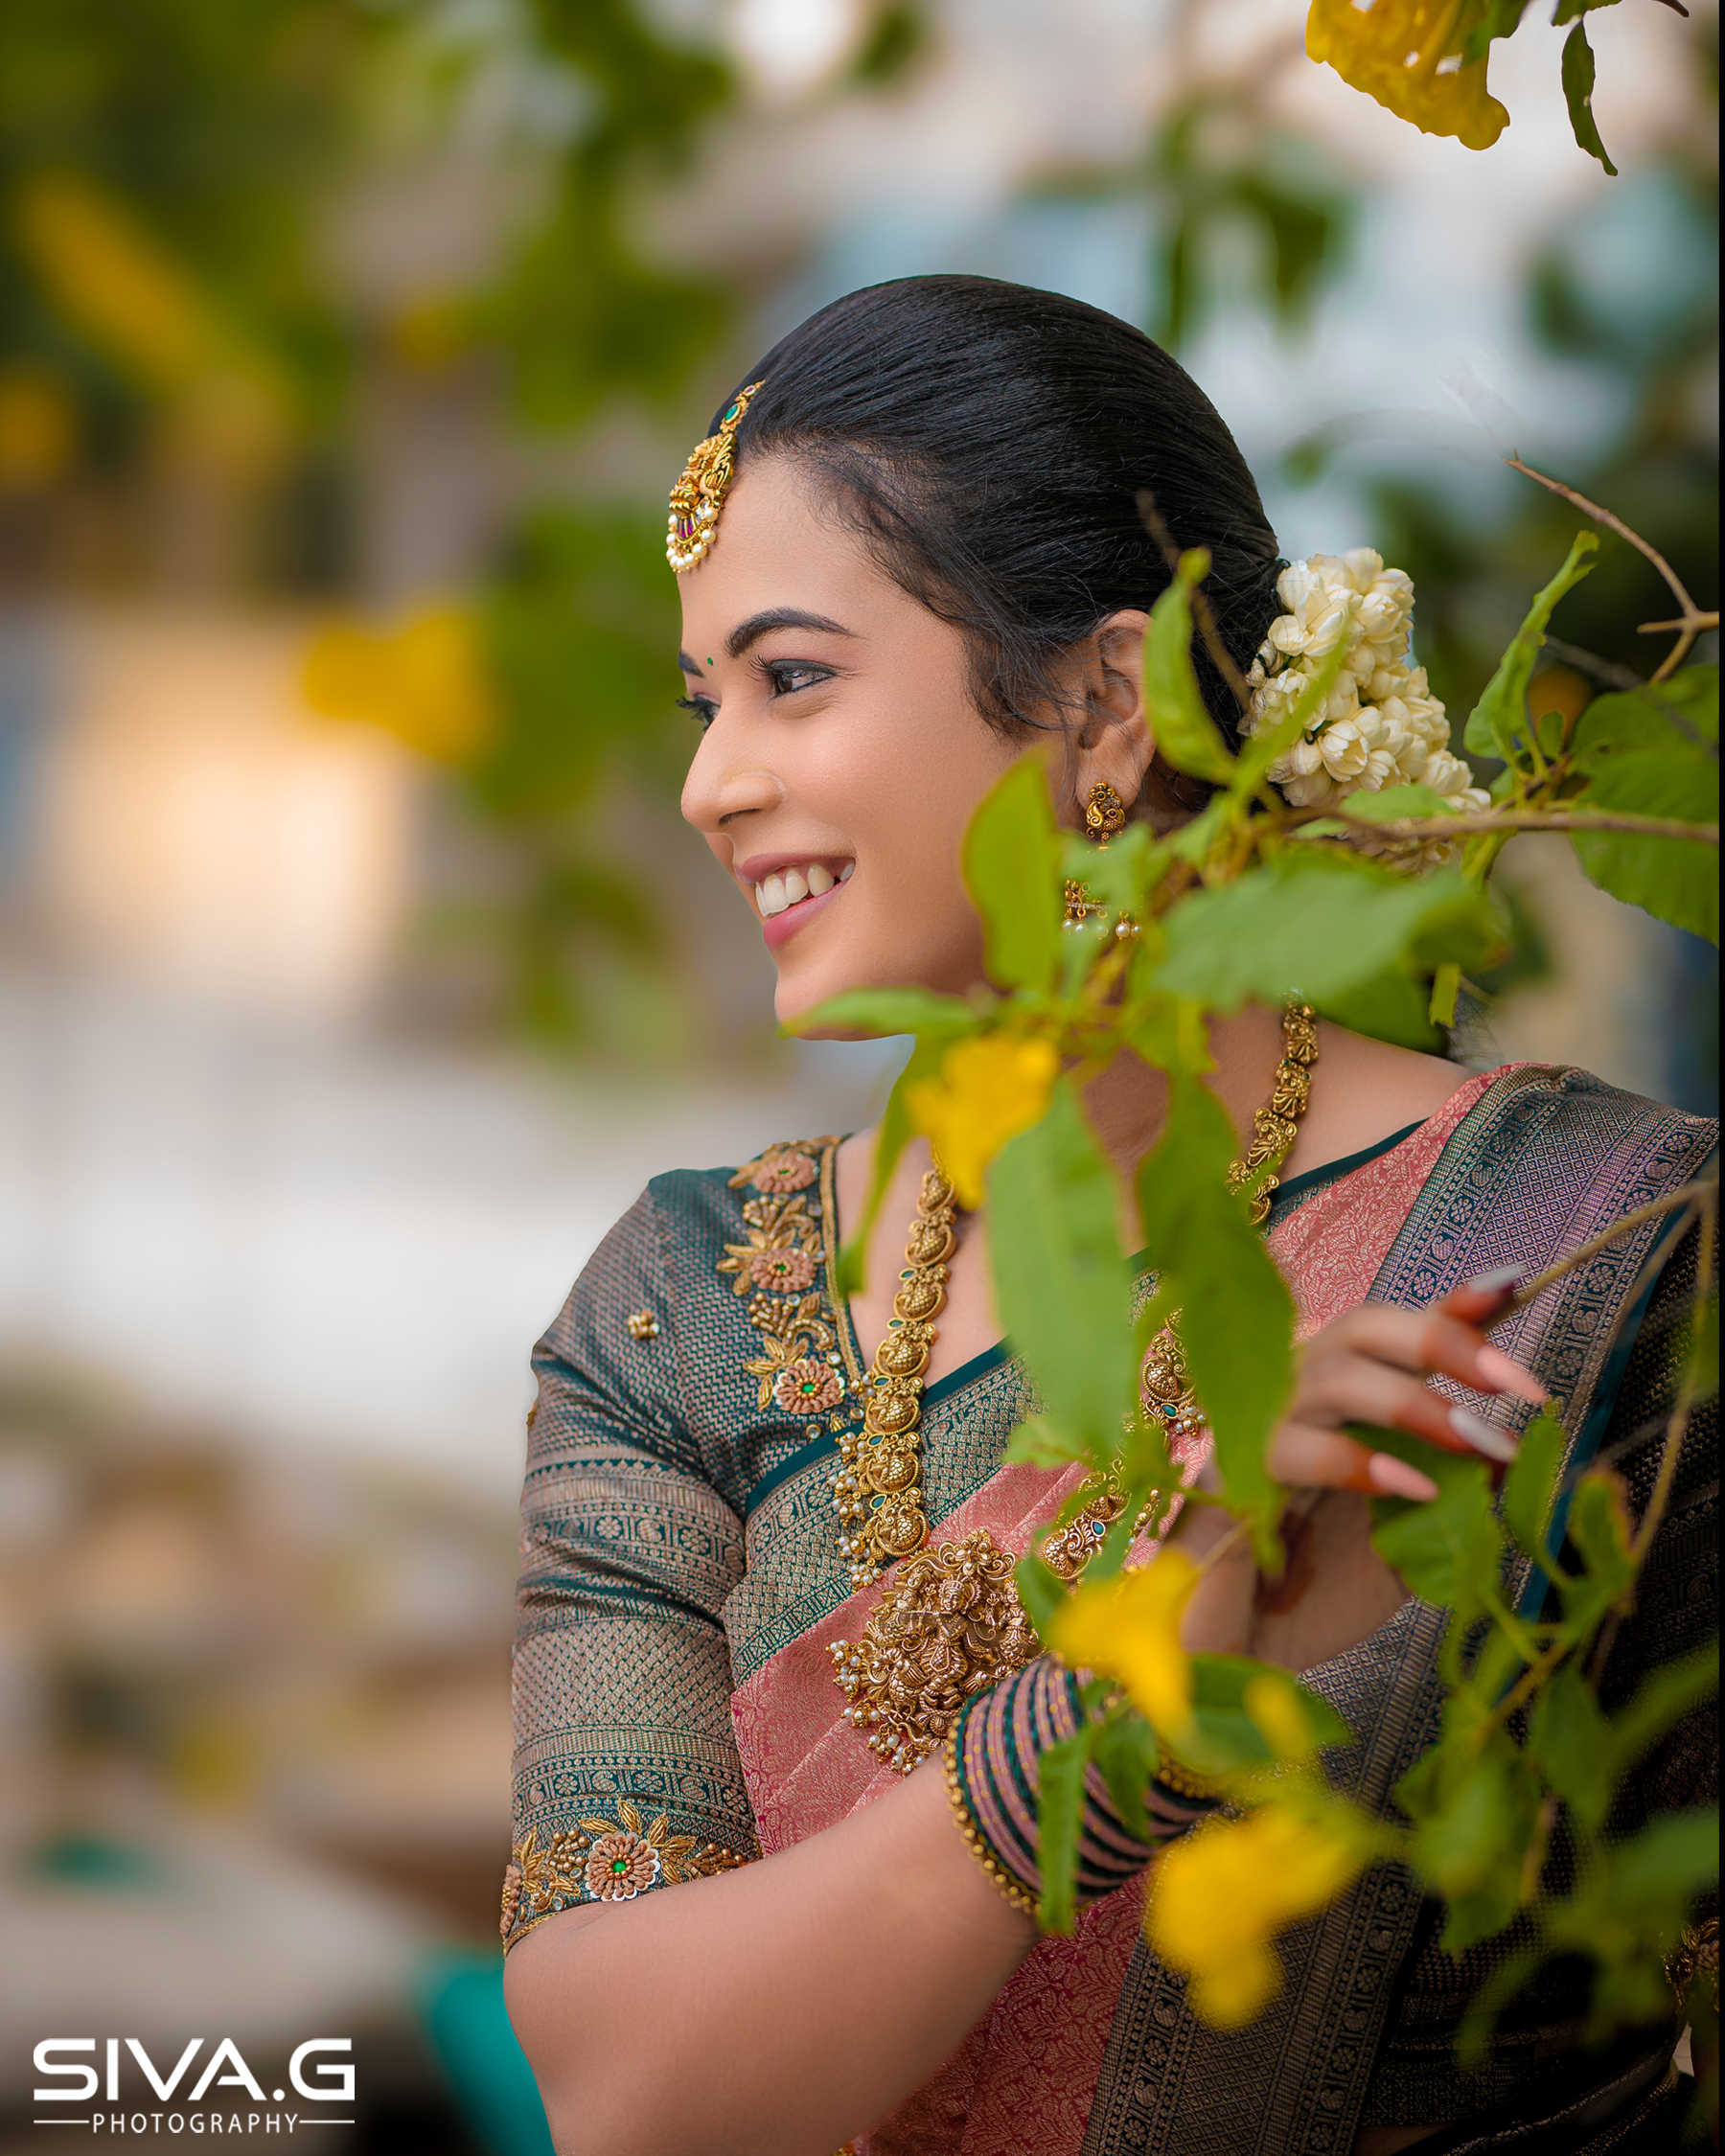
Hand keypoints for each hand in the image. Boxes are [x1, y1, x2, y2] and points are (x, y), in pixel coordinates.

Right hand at [1166, 1270, 1548, 1673]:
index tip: (1513, 1283)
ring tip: (1481, 1443)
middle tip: (1517, 1385)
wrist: (1239, 1655)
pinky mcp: (1233, 1473)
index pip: (1398, 1337)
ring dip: (1416, 1402)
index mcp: (1343, 1402)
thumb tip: (1507, 1455)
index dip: (1452, 1307)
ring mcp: (1260, 1427)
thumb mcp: (1409, 1540)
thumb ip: (1450, 1494)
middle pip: (1363, 1327)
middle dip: (1445, 1341)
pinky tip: (1411, 1488)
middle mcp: (1299, 1395)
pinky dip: (1357, 1459)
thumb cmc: (1315, 1592)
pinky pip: (1293, 1444)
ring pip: (1333, 1373)